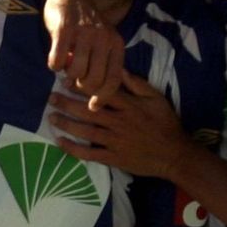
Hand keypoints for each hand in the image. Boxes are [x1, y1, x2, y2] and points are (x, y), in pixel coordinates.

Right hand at [44, 0, 123, 97]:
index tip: (92, 106)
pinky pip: (57, 61)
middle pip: (93, 80)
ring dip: (67, 76)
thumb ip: (103, 63)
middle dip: (81, 86)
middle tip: (74, 81)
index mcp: (116, 44)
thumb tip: (96, 95)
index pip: (113, 80)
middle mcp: (103, 39)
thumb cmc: (86, 24)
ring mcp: (84, 34)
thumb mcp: (104, 41)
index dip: (102, 97)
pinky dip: (54, 65)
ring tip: (66, 67)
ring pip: (75, 73)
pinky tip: (55, 60)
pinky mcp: (64, 31)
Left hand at [48, 73, 188, 178]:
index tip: (66, 80)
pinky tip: (59, 142)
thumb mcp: (156, 98)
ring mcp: (115, 141)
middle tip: (51, 98)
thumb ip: (136, 84)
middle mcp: (119, 122)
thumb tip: (117, 68)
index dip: (81, 86)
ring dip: (66, 124)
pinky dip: (73, 149)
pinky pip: (89, 154)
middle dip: (67, 104)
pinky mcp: (113, 158)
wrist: (175, 155)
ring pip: (85, 131)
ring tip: (51, 117)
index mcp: (129, 106)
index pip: (101, 92)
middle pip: (88, 111)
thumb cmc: (166, 124)